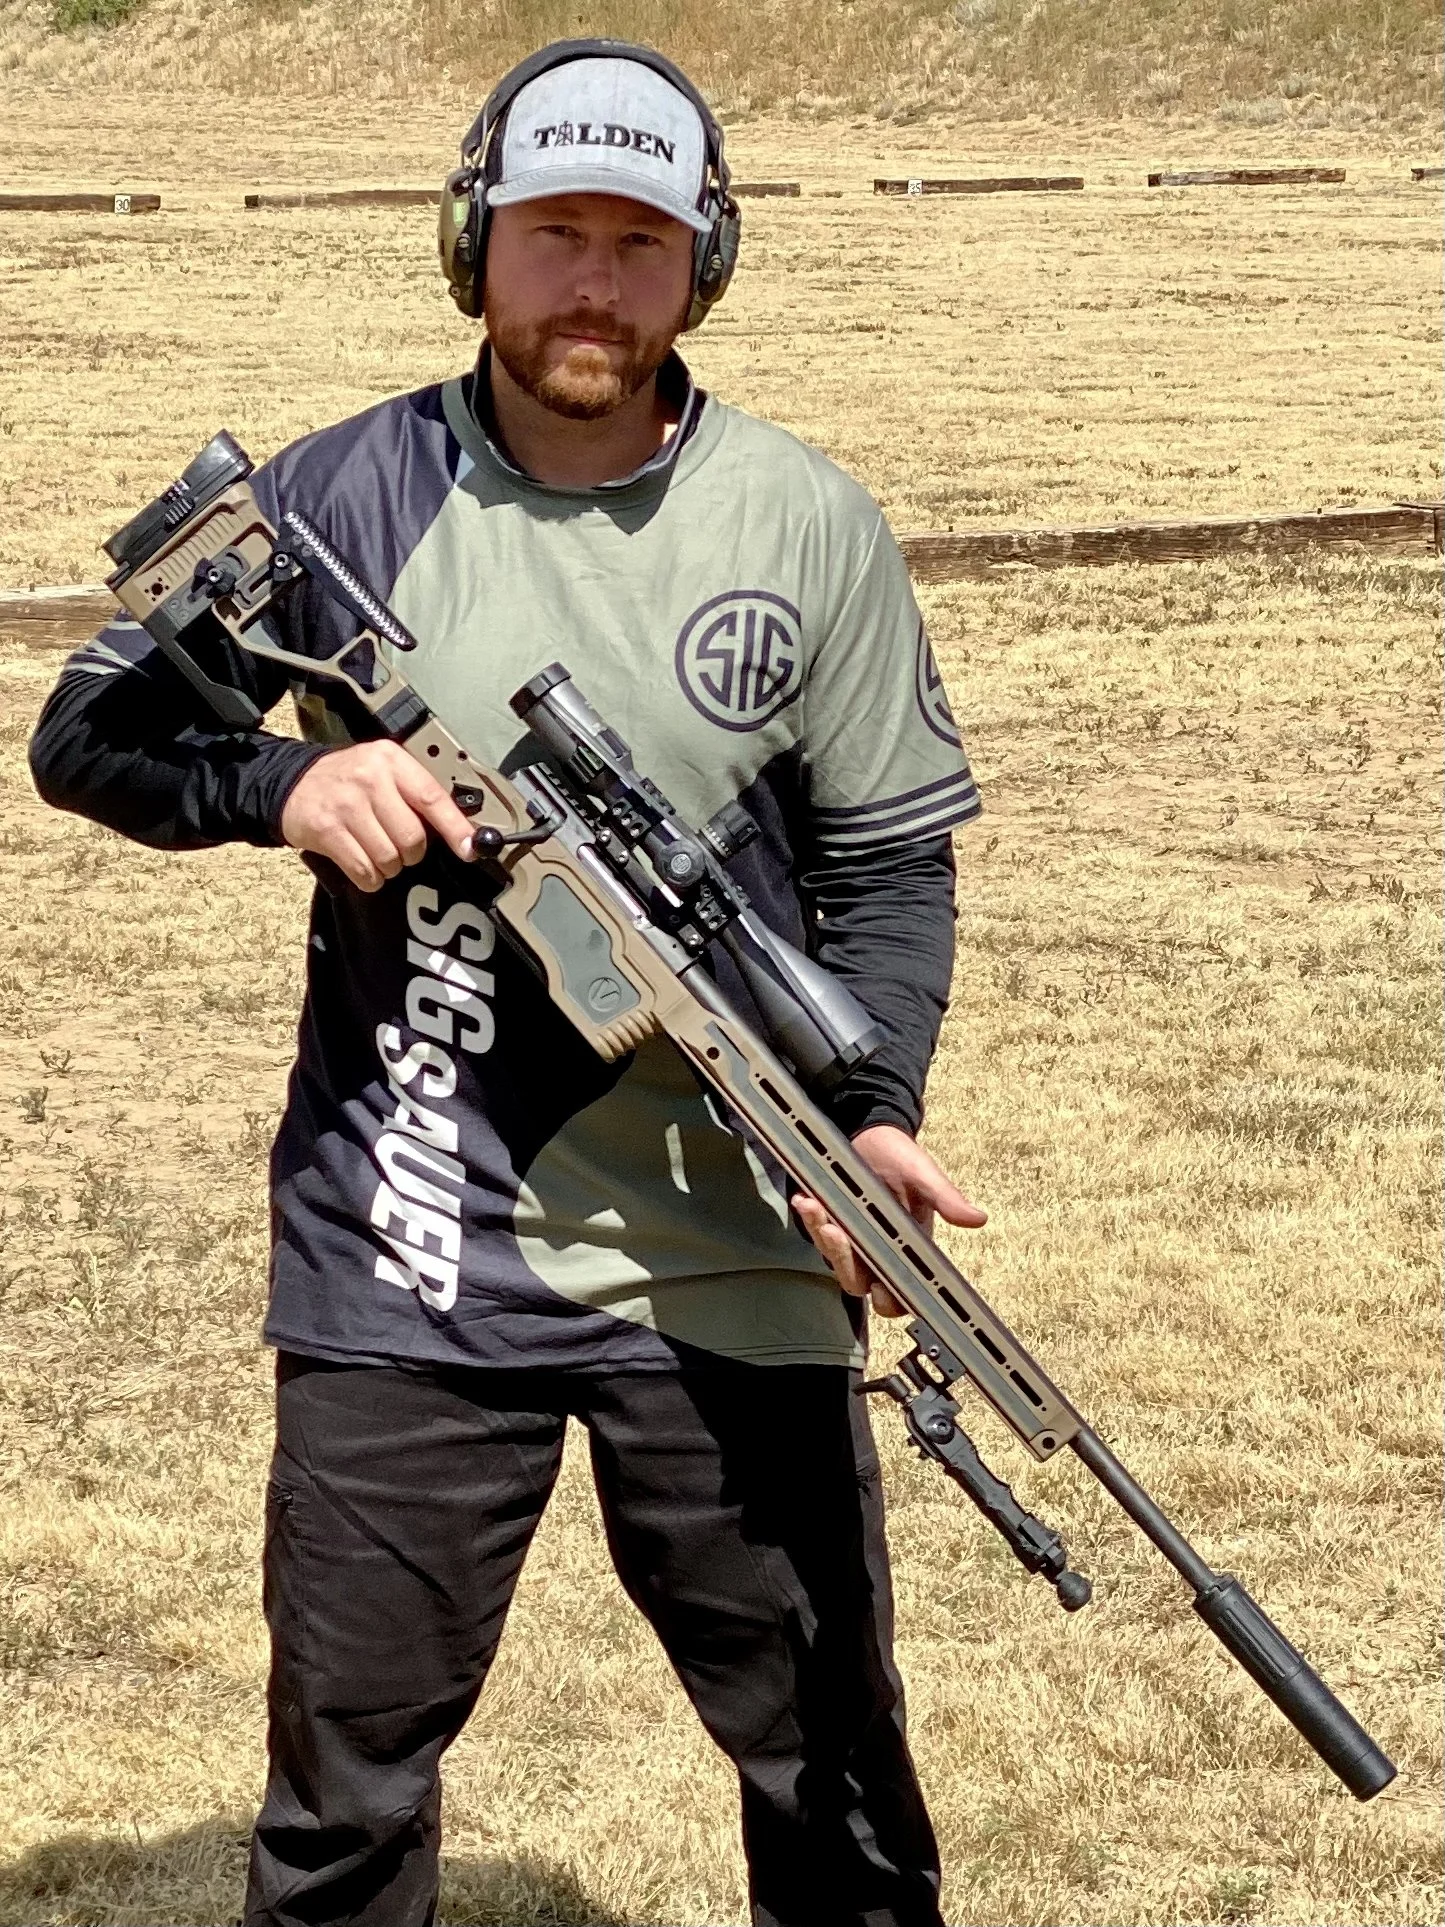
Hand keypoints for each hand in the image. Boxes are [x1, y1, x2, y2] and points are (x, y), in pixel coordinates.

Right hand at [281, 742, 477, 891]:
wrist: (291, 783)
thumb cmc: (348, 781)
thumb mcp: (384, 771)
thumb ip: (417, 794)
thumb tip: (460, 832)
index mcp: (390, 761)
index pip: (432, 797)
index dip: (455, 828)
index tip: (469, 849)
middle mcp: (369, 779)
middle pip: (412, 838)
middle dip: (411, 853)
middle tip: (399, 847)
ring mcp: (346, 806)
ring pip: (389, 858)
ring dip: (389, 867)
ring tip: (378, 853)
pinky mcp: (327, 831)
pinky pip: (364, 871)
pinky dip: (370, 879)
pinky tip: (364, 865)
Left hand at [793, 1123, 986, 1317]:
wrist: (872, 1131)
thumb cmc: (902, 1156)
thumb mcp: (924, 1175)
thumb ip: (945, 1199)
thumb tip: (978, 1219)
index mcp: (908, 1248)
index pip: (901, 1293)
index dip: (890, 1298)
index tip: (881, 1286)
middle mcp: (879, 1250)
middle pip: (859, 1281)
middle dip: (844, 1260)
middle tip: (835, 1231)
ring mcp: (852, 1238)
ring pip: (834, 1257)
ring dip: (822, 1235)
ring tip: (813, 1205)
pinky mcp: (831, 1221)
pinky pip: (818, 1232)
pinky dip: (810, 1218)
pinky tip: (806, 1199)